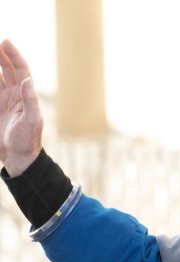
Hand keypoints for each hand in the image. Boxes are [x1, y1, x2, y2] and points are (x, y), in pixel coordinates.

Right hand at [0, 39, 42, 176]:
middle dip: (1, 55)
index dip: (14, 55)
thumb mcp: (31, 119)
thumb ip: (30, 99)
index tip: (6, 41)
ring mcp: (3, 101)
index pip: (21, 69)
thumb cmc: (27, 139)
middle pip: (7, 69)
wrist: (18, 156)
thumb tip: (28, 80)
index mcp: (25, 94)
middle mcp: (15, 94)